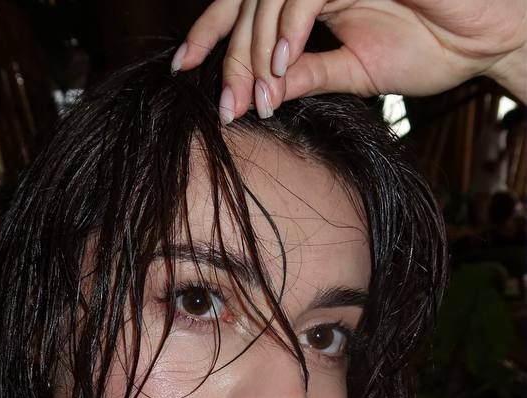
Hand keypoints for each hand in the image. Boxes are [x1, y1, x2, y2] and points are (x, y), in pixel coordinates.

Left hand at [173, 0, 526, 122]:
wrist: (494, 39)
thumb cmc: (438, 46)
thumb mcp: (355, 71)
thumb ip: (307, 73)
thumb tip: (258, 91)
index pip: (249, 6)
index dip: (212, 32)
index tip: (184, 68)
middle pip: (251, 1)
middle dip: (230, 56)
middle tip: (225, 106)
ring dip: (255, 48)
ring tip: (252, 97)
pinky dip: (289, 27)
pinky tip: (282, 66)